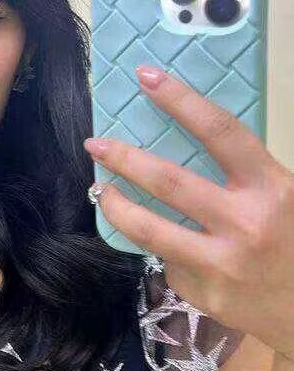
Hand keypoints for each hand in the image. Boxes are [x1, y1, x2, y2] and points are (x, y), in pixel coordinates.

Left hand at [83, 66, 293, 360]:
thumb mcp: (290, 197)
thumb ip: (249, 173)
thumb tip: (191, 137)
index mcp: (272, 188)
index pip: (220, 132)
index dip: (181, 100)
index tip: (146, 78)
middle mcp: (244, 223)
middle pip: (169, 182)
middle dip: (125, 158)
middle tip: (95, 143)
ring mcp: (220, 263)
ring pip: (150, 229)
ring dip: (117, 205)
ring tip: (101, 190)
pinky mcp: (203, 293)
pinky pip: (171, 262)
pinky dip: (168, 250)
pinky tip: (177, 248)